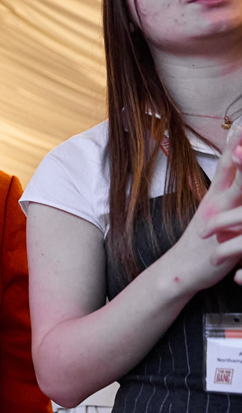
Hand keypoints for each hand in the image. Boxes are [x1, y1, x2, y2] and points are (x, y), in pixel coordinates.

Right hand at [184, 121, 241, 285]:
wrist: (178, 272)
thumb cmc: (201, 243)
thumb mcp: (212, 212)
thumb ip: (225, 191)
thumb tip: (234, 171)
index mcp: (216, 195)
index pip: (227, 161)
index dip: (235, 140)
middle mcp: (219, 202)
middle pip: (236, 169)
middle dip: (241, 151)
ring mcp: (223, 219)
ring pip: (240, 192)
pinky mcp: (228, 239)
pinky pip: (241, 226)